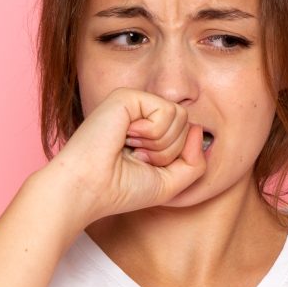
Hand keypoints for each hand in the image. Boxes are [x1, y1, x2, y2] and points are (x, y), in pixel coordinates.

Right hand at [39, 87, 207, 224]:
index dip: (174, 159)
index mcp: (150, 131)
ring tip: (131, 149)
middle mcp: (143, 114)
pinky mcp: (128, 96)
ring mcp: (135, 103)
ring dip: (160, 144)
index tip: (145, 167)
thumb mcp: (172, 183)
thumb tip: (198, 129)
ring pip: (181, 117)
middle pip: (187, 125)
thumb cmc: (122, 189)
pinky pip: (167, 111)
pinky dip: (152, 133)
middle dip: (168, 152)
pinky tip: (126, 137)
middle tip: (137, 159)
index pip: (188, 135)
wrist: (89, 189)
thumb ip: (196, 161)